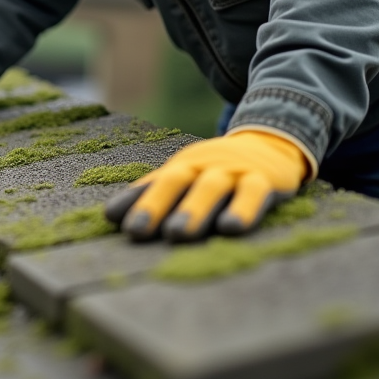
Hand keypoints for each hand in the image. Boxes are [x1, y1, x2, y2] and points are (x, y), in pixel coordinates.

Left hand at [103, 130, 309, 240]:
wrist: (270, 142)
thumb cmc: (217, 170)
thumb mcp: (185, 177)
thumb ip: (151, 194)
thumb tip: (109, 216)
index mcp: (181, 167)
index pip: (154, 184)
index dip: (134, 201)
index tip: (113, 222)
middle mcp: (203, 166)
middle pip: (176, 182)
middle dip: (155, 205)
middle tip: (137, 232)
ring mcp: (232, 172)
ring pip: (211, 188)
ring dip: (194, 209)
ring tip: (177, 235)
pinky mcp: (264, 180)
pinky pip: (253, 194)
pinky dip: (243, 209)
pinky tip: (231, 228)